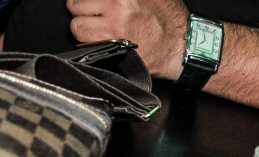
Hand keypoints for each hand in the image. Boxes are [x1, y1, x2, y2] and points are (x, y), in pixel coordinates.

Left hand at [67, 0, 188, 78]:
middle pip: (75, 5)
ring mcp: (113, 30)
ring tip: (96, 31)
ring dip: (83, 29)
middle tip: (93, 16)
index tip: (91, 4)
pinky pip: (87, 48)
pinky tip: (104, 44)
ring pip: (77, 28)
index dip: (88, 0)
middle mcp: (116, 7)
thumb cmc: (171, 21)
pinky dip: (91, 46)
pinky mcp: (113, 50)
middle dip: (82, 11)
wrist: (183, 48)